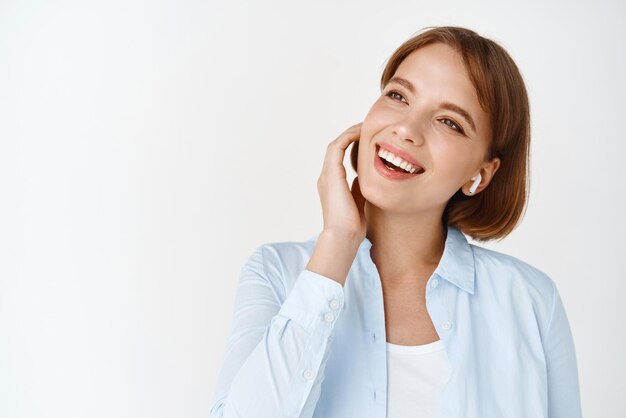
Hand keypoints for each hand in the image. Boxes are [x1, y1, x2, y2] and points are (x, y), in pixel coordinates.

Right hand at [316, 122, 366, 243]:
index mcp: (332, 184)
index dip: (353, 146)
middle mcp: (326, 177)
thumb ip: (359, 189)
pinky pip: (338, 146)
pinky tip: (362, 133)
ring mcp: (327, 174)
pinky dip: (348, 137)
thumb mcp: (359, 203)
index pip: (340, 158)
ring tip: (366, 126)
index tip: (369, 140)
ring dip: (350, 133)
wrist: (343, 237)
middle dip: (352, 136)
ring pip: (336, 144)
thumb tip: (366, 178)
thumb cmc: (352, 227)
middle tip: (368, 128)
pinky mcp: (331, 173)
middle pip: (337, 147)